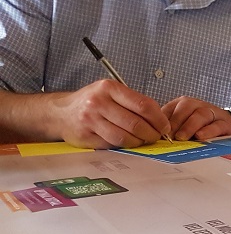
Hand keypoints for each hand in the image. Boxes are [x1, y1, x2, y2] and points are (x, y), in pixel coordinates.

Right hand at [52, 79, 170, 148]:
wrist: (61, 112)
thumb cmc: (94, 102)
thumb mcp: (111, 92)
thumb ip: (134, 102)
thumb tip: (161, 120)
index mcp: (109, 88)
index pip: (143, 105)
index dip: (159, 119)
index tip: (165, 126)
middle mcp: (99, 102)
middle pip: (136, 124)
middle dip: (152, 133)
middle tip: (157, 136)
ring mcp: (91, 120)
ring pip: (126, 137)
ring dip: (140, 142)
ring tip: (143, 140)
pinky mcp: (86, 136)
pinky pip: (113, 145)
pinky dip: (126, 146)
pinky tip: (129, 142)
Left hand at [162, 97, 230, 140]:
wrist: (229, 128)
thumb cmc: (203, 129)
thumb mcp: (184, 127)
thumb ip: (171, 130)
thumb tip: (156, 139)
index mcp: (184, 105)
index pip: (171, 107)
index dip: (163, 119)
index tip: (158, 132)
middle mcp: (198, 106)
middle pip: (186, 106)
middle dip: (176, 122)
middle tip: (170, 136)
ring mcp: (213, 113)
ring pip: (201, 114)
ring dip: (190, 126)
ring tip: (182, 138)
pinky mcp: (226, 123)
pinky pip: (217, 125)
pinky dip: (208, 130)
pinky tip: (200, 136)